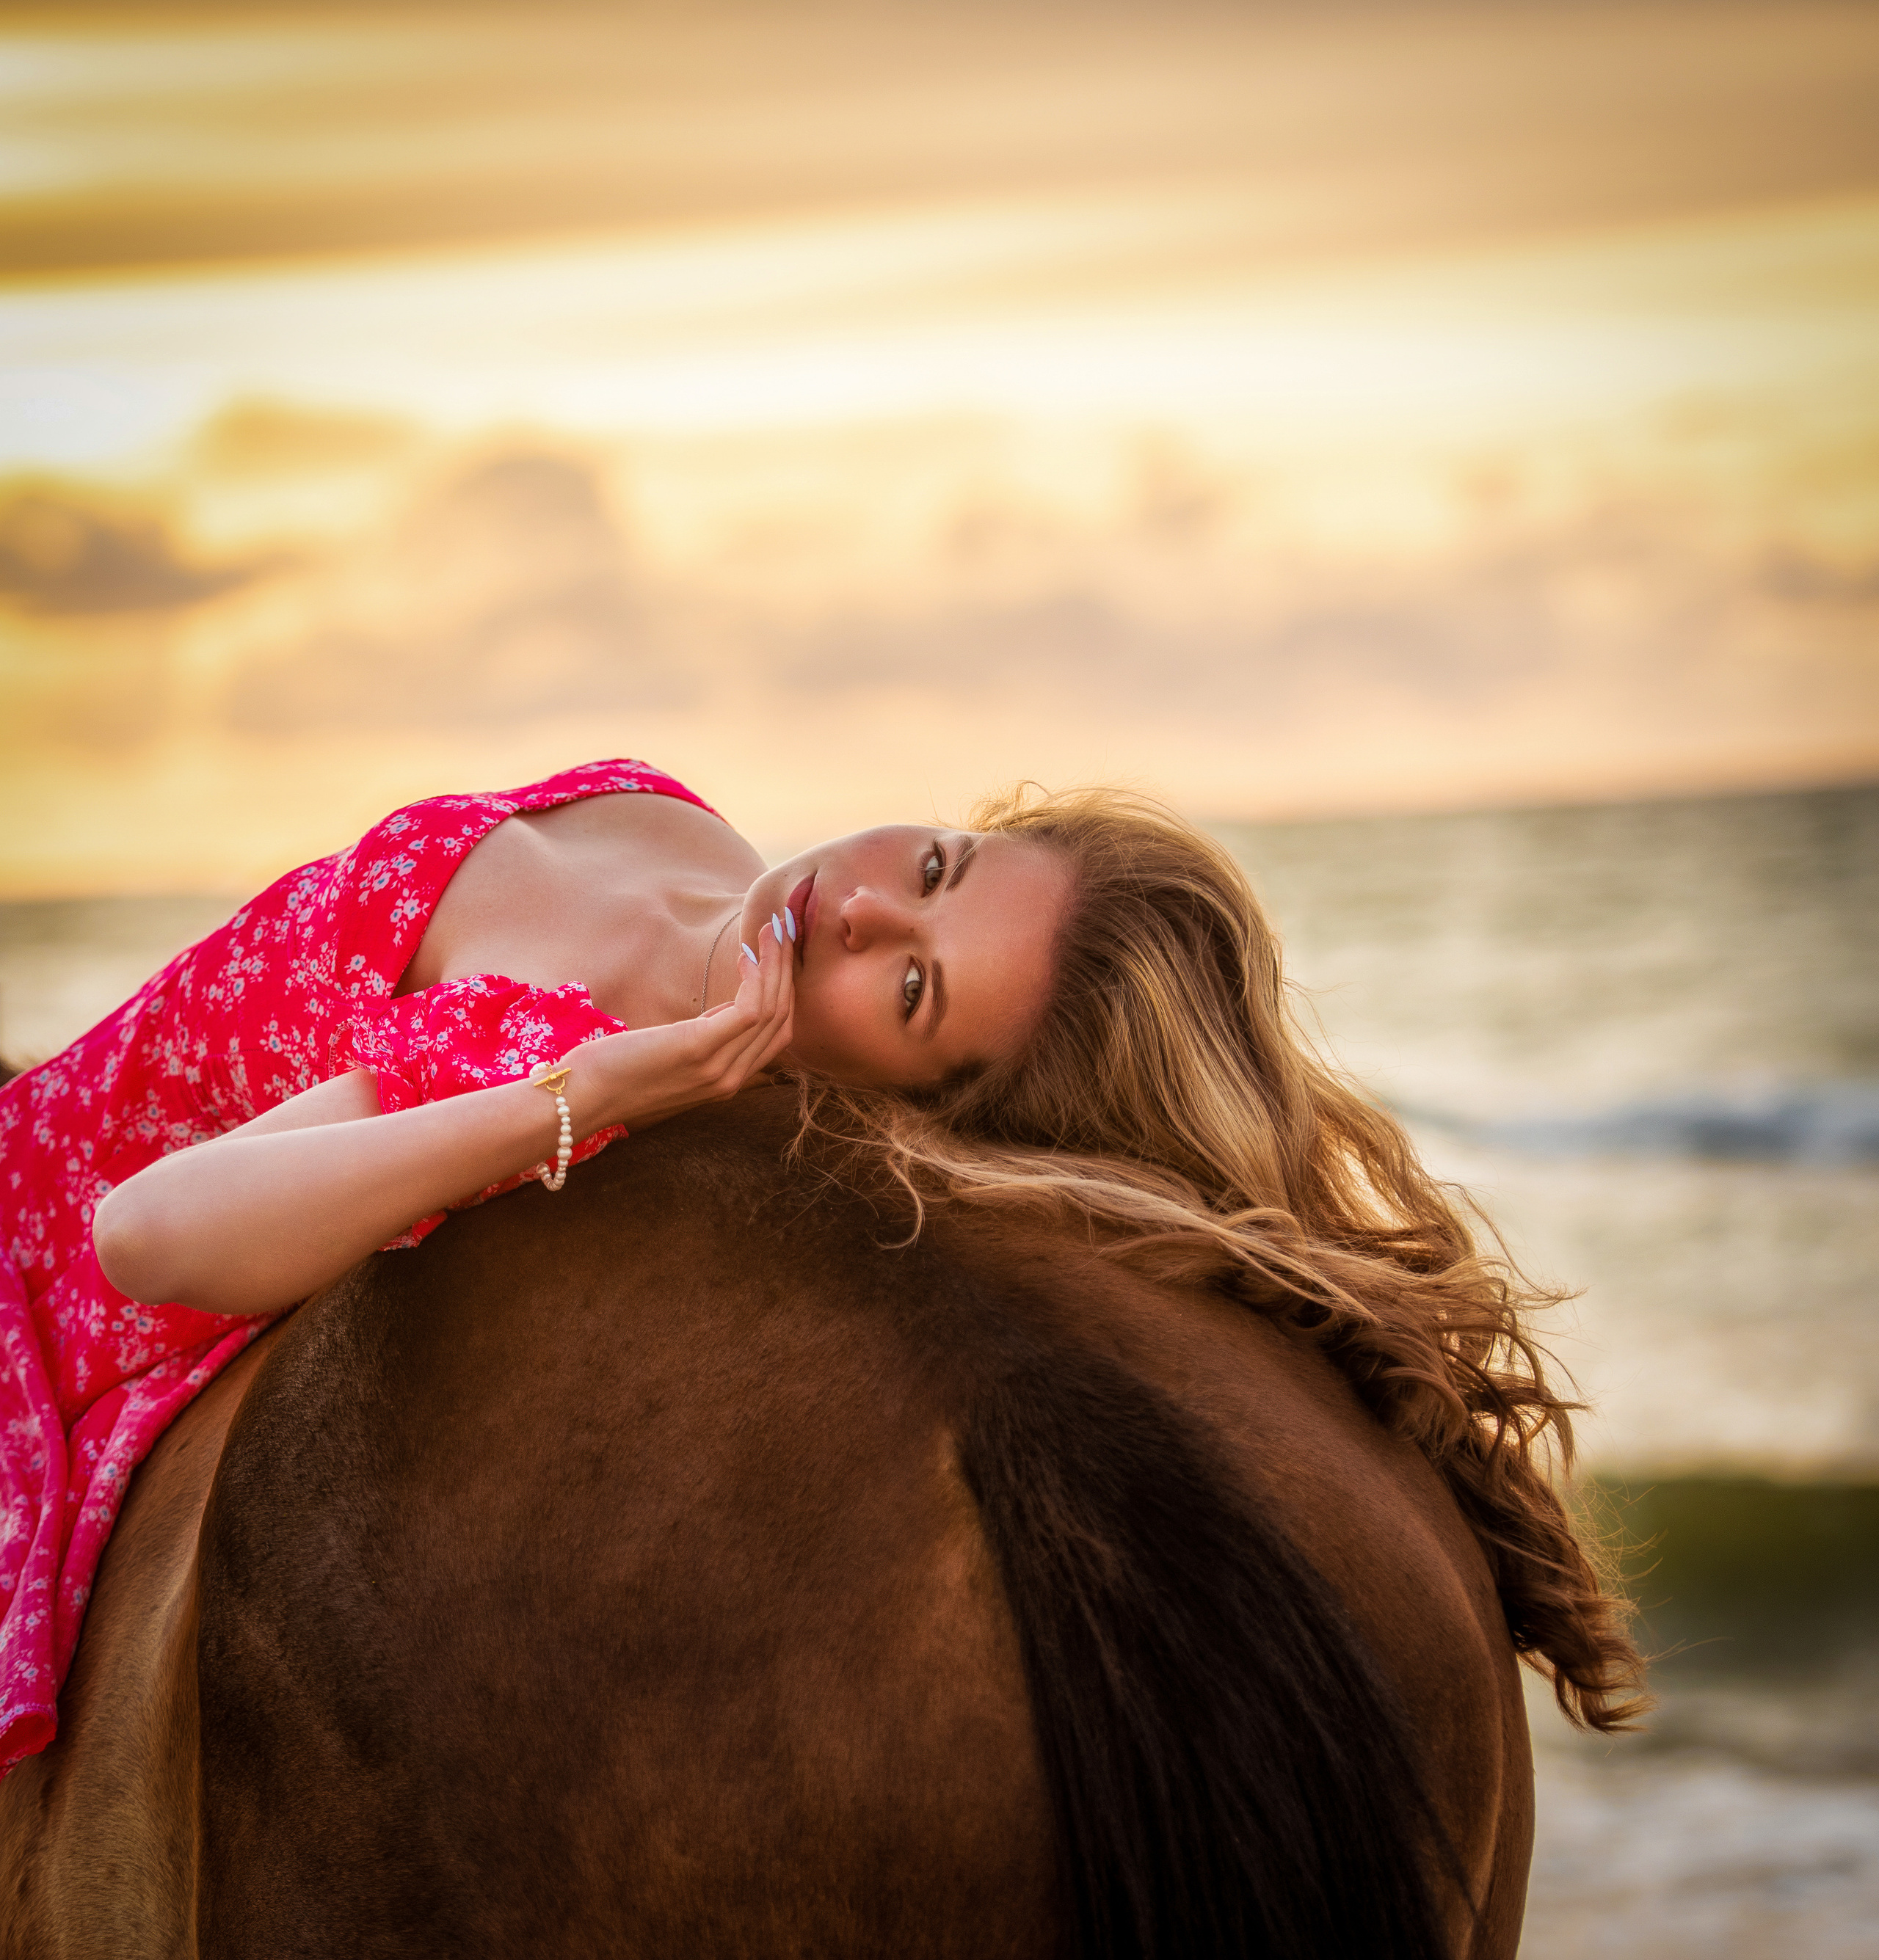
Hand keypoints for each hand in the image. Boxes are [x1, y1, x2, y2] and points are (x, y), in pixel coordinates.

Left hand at [572, 913, 795, 1131]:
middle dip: (787, 969)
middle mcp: (732, 1078)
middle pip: (782, 1018)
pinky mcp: (700, 1049)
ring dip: (777, 964)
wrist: (583, 1096)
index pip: (778, 1034)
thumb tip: (725, 1009)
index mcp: (728, 1079)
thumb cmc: (618, 1070)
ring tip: (773, 931)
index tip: (780, 953)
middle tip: (785, 929)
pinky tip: (747, 954)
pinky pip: (750, 1010)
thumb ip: (705, 1037)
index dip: (786, 989)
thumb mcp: (674, 1054)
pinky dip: (756, 976)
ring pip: (772, 1009)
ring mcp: (719, 1068)